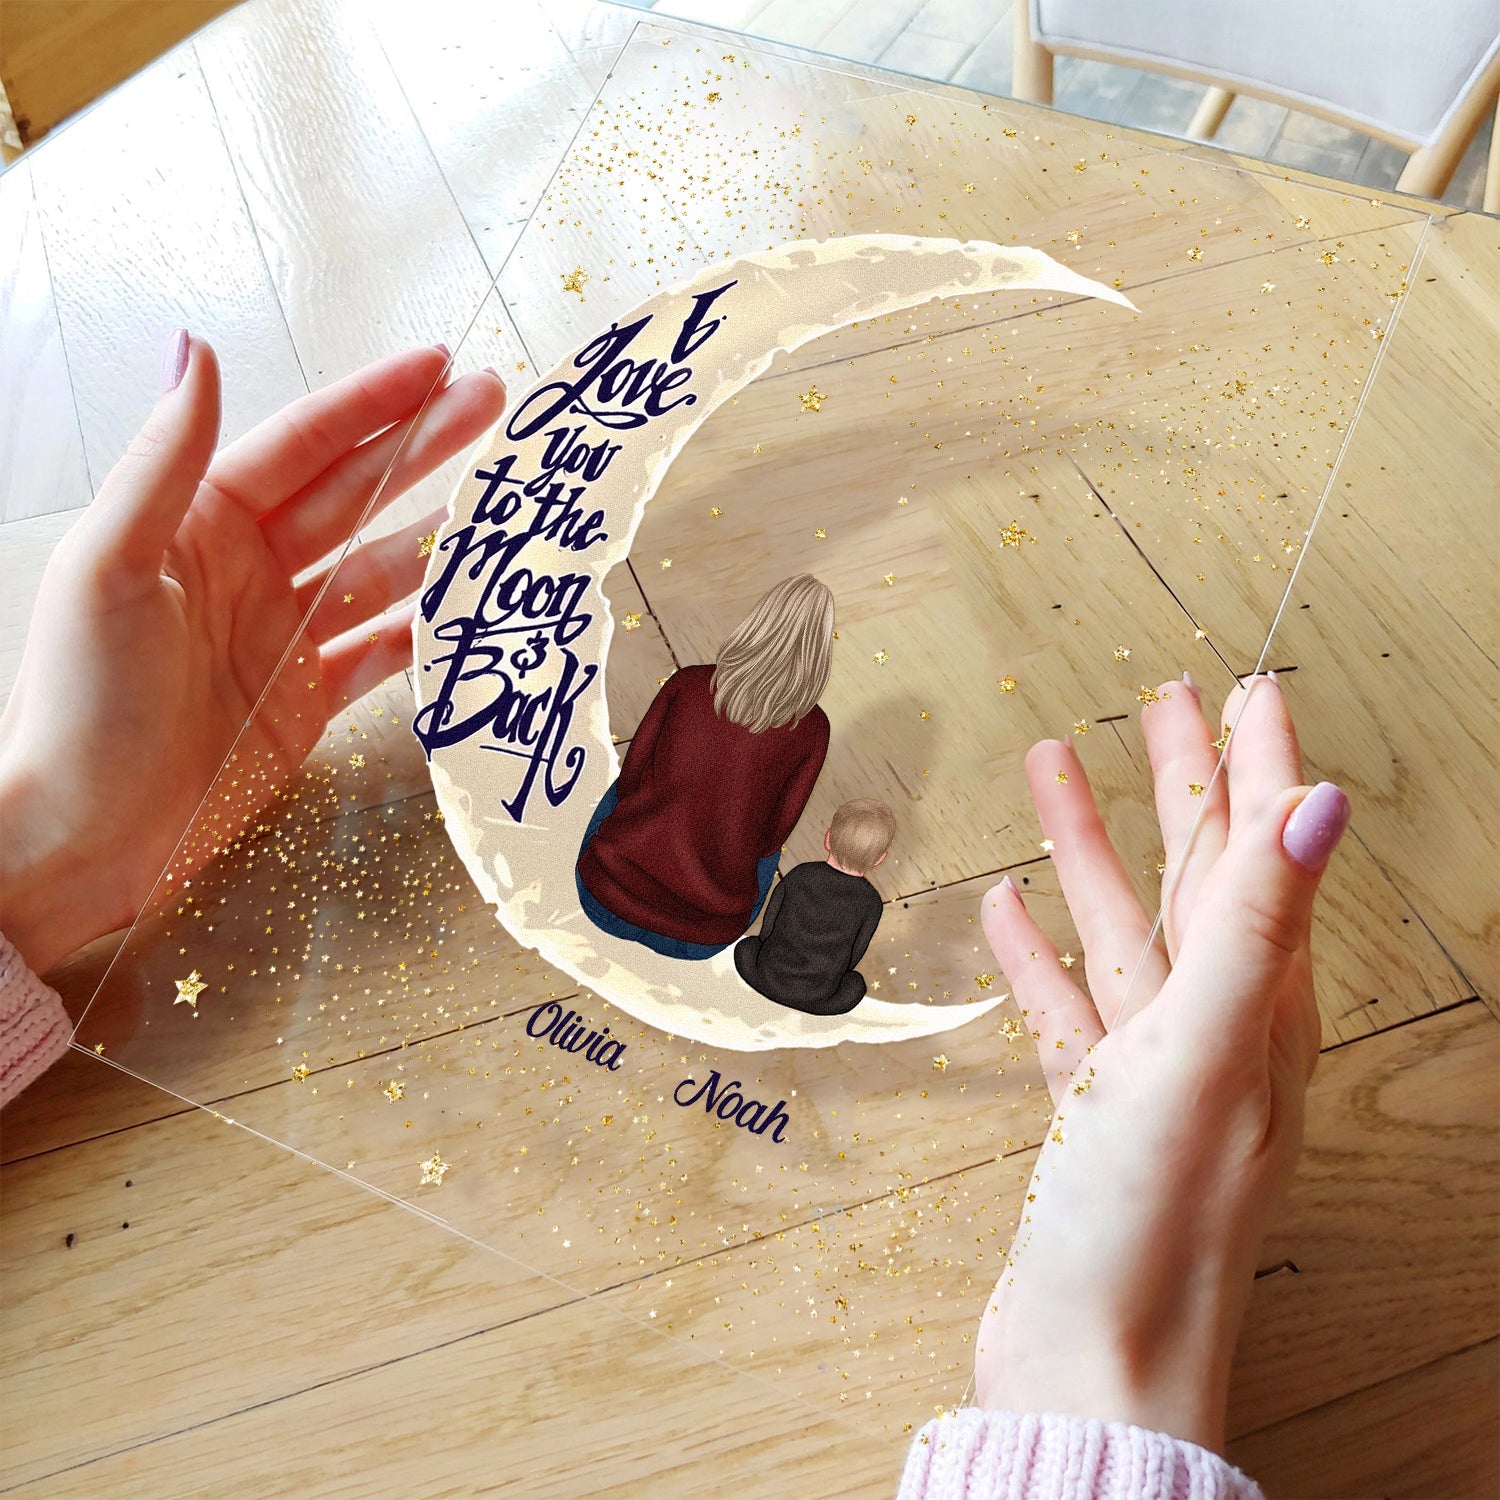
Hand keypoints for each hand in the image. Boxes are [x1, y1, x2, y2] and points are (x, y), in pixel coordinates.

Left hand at [0, 332, 505, 977]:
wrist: (87, 837)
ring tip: (506, 506)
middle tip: (493, 407)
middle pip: (355, 494)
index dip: (372, 402)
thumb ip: (162, 463)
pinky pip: (385, 652)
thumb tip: (198, 350)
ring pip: (381, 569)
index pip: (301, 445)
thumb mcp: (109, 569)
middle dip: (425, 447)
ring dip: (442, 535)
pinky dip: (430, 632)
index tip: (436, 364)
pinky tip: (474, 607)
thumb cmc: (82, 703)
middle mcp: (249, 569)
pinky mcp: (311, 700)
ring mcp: (285, 636)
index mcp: (198, 523)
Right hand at [973, 672, 1348, 1453]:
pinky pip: (1068, 1004)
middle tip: (1161, 704)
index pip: (1268, 851)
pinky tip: (1009, 911)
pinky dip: (1038, 952)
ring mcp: (1150, 1070)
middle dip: (1181, 783)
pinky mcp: (1091, 1111)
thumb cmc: (1153, 1225)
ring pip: (1124, 928)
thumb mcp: (1204, 1054)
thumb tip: (1326, 807)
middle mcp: (1217, 1030)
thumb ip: (1258, 927)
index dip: (1258, 761)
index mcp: (1262, 1009)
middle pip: (1200, 875)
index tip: (1247, 687)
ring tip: (1054, 772)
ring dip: (1091, 848)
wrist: (1094, 1367)